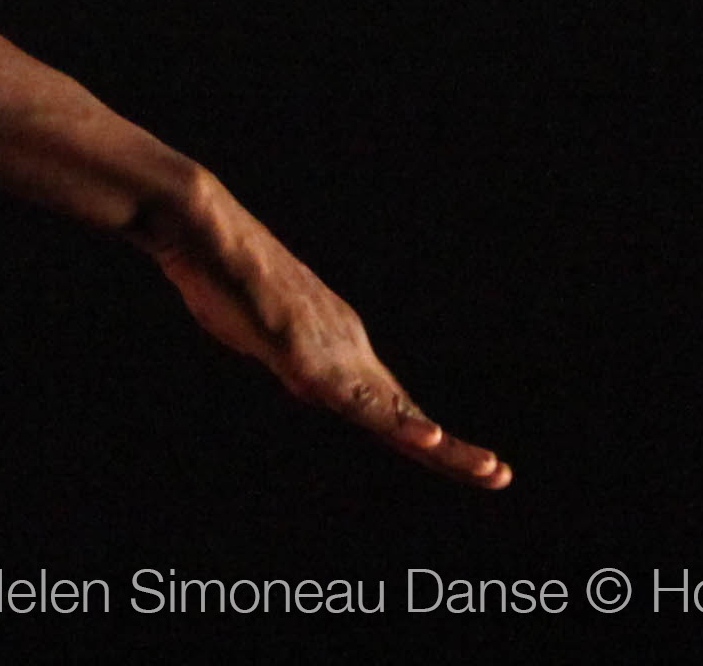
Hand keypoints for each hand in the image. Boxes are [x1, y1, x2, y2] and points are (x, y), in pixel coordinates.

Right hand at [139, 169, 511, 489]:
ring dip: (443, 447)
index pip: (387, 401)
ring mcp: (329, 349)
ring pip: (394, 412)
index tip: (456, 459)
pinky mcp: (306, 353)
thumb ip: (288, 358)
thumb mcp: (261, 335)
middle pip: (404, 410)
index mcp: (336, 342)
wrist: (201, 227)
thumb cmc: (221, 275)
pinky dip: (394, 421)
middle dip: (452, 450)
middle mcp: (345, 344)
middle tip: (501, 475)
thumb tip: (306, 379)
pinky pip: (355, 398)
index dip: (419, 433)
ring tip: (488, 469)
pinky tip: (425, 439)